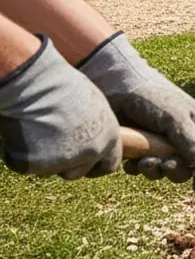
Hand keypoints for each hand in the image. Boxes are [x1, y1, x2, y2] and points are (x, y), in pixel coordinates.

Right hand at [0, 39, 120, 179]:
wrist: (37, 85)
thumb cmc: (64, 87)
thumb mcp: (94, 108)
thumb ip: (95, 130)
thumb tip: (92, 139)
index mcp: (108, 139)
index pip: (109, 165)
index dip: (95, 165)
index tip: (85, 163)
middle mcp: (90, 154)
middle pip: (77, 173)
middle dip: (65, 164)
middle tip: (51, 144)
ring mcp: (63, 162)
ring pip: (50, 170)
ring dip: (43, 159)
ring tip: (38, 131)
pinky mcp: (36, 165)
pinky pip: (26, 166)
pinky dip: (21, 154)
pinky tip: (23, 132)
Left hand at [79, 33, 194, 193]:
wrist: (112, 85)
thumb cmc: (150, 95)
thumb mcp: (175, 116)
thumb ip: (191, 140)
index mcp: (194, 128)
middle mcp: (177, 138)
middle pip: (184, 168)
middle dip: (174, 171)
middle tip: (163, 164)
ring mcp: (155, 145)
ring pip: (160, 171)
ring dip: (152, 170)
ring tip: (142, 161)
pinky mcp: (134, 149)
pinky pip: (137, 169)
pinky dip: (133, 167)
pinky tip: (128, 157)